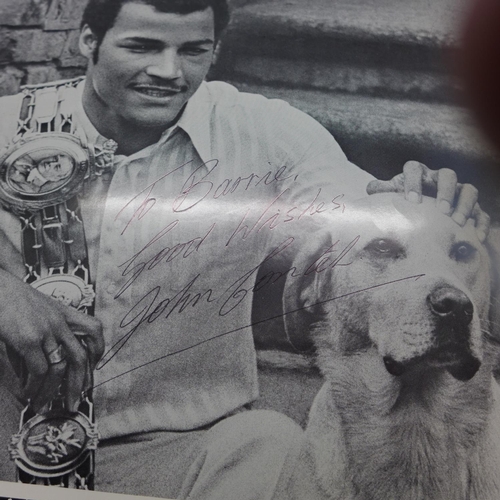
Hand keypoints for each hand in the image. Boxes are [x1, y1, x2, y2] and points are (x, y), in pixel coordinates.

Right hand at [0, 269, 103, 411]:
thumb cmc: (7, 300)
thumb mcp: (30, 316)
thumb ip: (35, 343)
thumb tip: (30, 374)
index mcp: (63, 313)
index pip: (93, 330)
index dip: (97, 352)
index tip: (91, 370)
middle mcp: (59, 322)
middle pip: (80, 356)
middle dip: (79, 384)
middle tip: (74, 402)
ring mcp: (46, 331)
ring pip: (59, 368)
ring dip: (52, 391)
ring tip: (43, 404)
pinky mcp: (29, 340)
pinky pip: (39, 370)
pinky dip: (34, 386)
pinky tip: (28, 393)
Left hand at [366, 160, 489, 241]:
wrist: (424, 212)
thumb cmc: (406, 201)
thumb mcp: (393, 195)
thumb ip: (383, 191)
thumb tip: (371, 189)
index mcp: (418, 174)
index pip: (415, 169)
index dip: (413, 182)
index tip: (411, 200)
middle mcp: (440, 179)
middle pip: (448, 175)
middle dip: (445, 192)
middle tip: (441, 210)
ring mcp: (458, 192)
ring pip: (469, 190)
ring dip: (465, 205)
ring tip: (457, 222)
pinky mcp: (472, 207)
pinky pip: (482, 212)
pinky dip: (481, 224)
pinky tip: (477, 238)